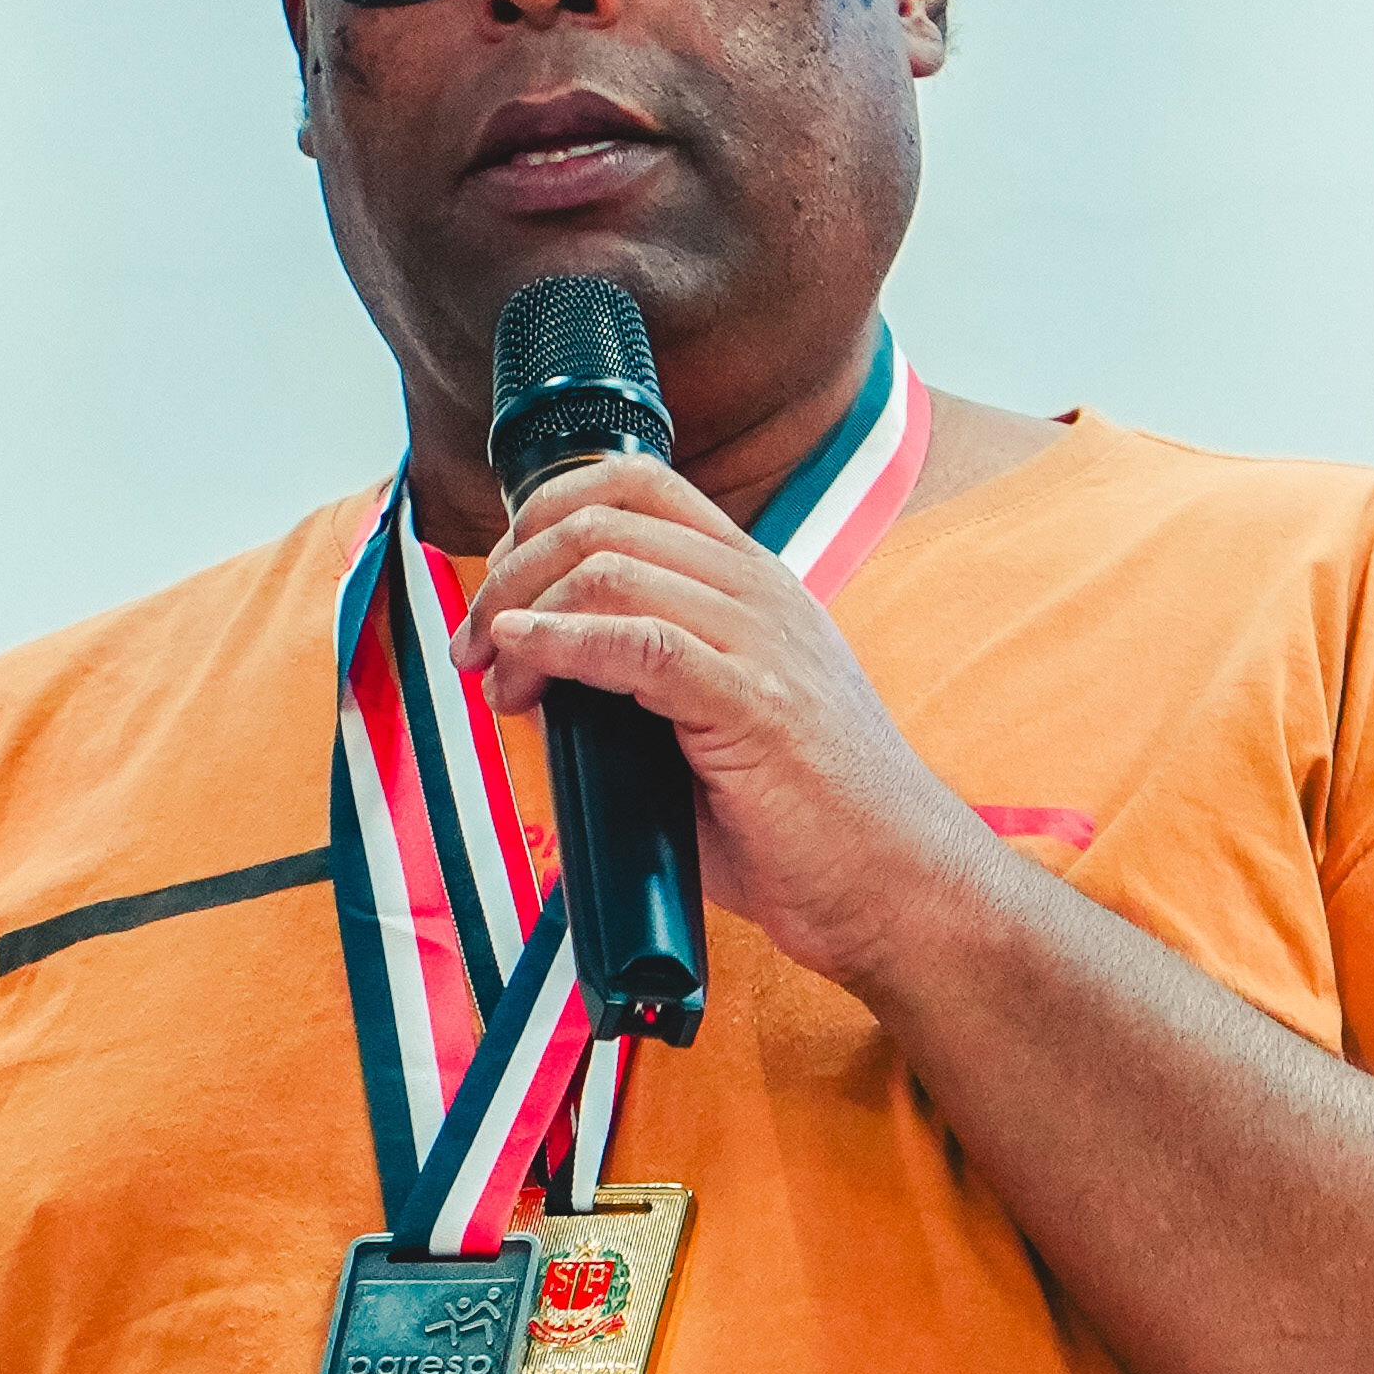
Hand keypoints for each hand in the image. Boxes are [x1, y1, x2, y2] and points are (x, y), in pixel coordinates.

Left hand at [449, 455, 998, 988]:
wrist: (898, 887)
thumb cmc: (806, 826)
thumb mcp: (719, 722)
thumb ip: (643, 685)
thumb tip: (541, 684)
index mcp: (755, 584)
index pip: (637, 486)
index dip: (545, 516)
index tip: (502, 588)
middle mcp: (760, 592)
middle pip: (604, 518)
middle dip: (511, 570)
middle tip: (475, 643)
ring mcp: (762, 641)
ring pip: (609, 566)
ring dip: (520, 613)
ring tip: (494, 678)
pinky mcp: (754, 703)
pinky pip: (640, 642)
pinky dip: (561, 643)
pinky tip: (522, 662)